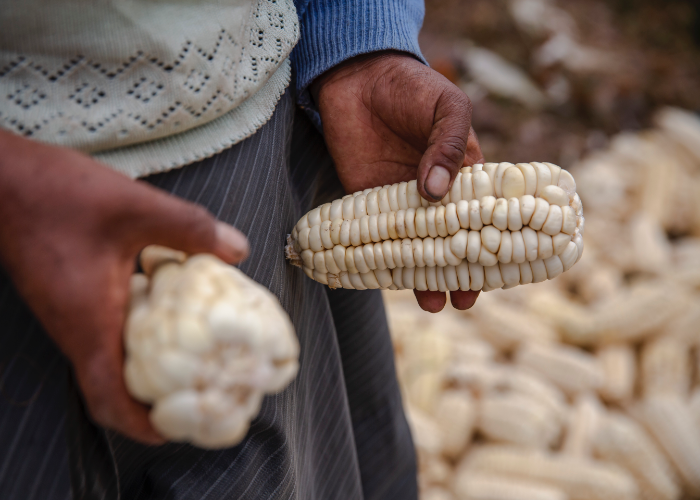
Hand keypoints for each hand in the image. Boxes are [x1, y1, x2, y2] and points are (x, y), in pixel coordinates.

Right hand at [0, 131, 248, 443]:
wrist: (1, 180)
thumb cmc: (56, 195)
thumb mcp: (136, 206)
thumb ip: (190, 229)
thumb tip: (237, 249)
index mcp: (88, 323)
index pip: (108, 399)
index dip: (141, 425)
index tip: (178, 428)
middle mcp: (75, 329)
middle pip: (113, 389)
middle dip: (153, 402)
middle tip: (198, 395)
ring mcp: (70, 315)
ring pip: (110, 361)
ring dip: (147, 369)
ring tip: (192, 361)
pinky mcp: (71, 298)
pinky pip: (105, 334)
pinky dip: (138, 339)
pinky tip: (167, 314)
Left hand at [311, 52, 483, 312]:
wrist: (357, 78)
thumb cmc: (411, 87)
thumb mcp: (446, 106)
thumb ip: (448, 145)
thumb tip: (436, 192)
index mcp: (465, 175)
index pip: (485, 218)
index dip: (493, 247)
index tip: (498, 275)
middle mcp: (436, 196)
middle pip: (452, 243)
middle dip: (461, 274)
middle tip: (464, 301)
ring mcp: (402, 203)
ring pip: (416, 249)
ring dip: (424, 277)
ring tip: (433, 303)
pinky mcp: (368, 203)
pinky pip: (376, 239)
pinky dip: (381, 262)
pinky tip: (387, 282)